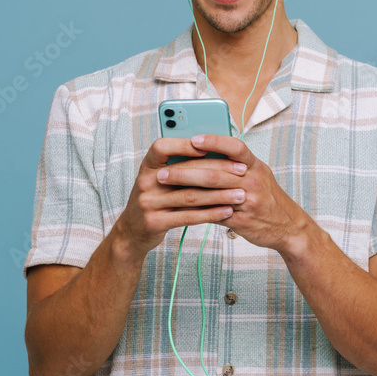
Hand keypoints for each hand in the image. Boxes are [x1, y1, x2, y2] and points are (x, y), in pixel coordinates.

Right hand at [113, 136, 246, 261]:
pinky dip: (210, 213)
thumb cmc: (157, 198)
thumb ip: (181, 165)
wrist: (133, 231)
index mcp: (148, 165)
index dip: (183, 144)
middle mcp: (145, 181)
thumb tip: (216, 150)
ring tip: (241, 194)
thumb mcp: (161, 178)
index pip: (161, 147)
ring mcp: (148, 202)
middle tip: (242, 171)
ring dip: (220, 195)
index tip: (208, 147)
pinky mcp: (155, 222)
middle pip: (185, 172)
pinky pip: (188, 216)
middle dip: (218, 170)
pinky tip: (227, 211)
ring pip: (190, 195)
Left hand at [159, 134, 310, 252]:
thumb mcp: (260, 175)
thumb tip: (205, 153)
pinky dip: (194, 208)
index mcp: (256, 166)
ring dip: (185, 186)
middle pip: (216, 170)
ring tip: (165, 183)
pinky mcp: (242, 220)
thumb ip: (236, 164)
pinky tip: (177, 206)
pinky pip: (214, 213)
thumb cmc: (268, 198)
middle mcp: (253, 181)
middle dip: (186, 168)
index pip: (235, 147)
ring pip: (211, 191)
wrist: (289, 227)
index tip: (193, 139)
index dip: (214, 141)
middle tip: (164, 169)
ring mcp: (248, 201)